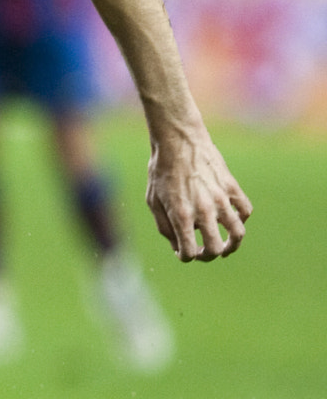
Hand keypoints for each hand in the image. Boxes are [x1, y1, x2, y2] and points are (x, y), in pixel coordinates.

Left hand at [145, 125, 250, 261]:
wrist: (179, 141)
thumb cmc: (161, 171)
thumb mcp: (153, 201)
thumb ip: (165, 227)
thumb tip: (178, 247)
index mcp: (181, 216)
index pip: (189, 252)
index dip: (186, 257)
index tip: (183, 252)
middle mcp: (204, 210)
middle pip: (216, 249)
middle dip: (209, 255)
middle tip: (204, 251)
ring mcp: (221, 199)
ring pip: (238, 233)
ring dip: (232, 244)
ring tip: (226, 245)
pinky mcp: (232, 187)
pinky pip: (245, 211)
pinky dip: (241, 219)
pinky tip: (231, 220)